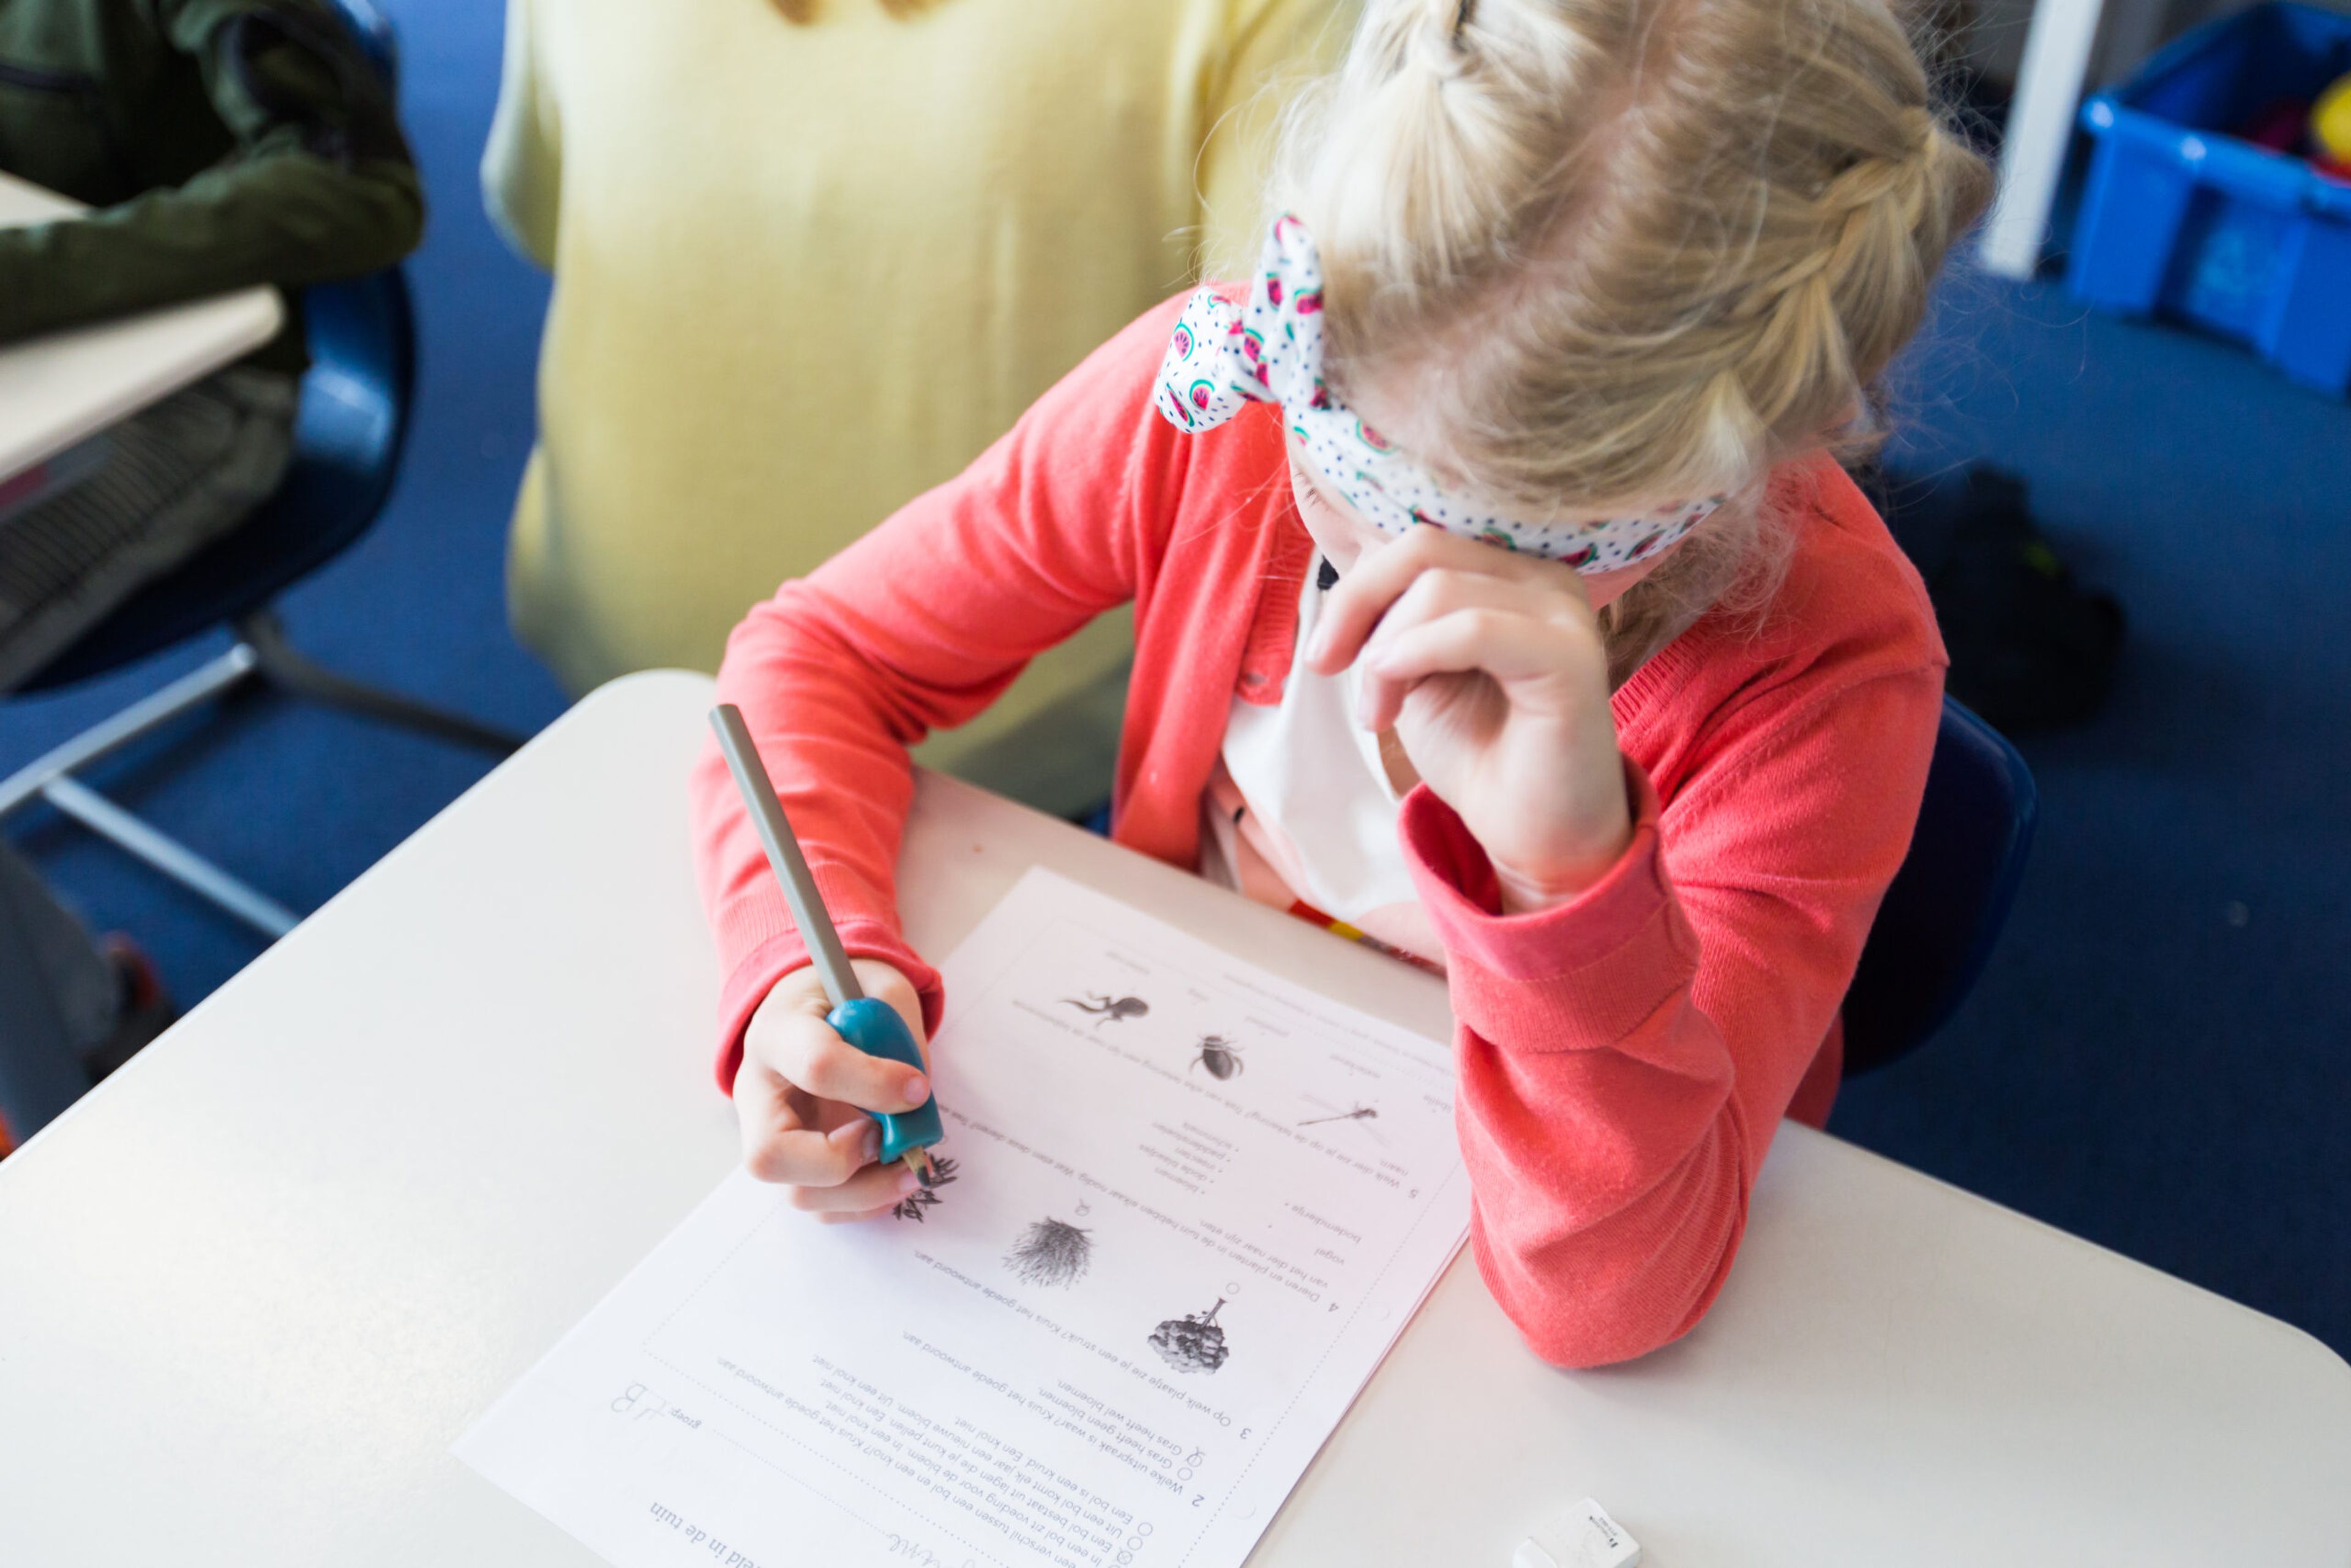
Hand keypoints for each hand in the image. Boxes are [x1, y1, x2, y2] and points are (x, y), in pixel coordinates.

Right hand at [736, 959, 930, 1221]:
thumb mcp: (879, 990)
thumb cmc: (846, 998)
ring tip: (910, 1165)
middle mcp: (757, 1093)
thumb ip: (898, 1035)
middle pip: (771, 1154)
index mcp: (777, 1033)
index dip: (874, 1083)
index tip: (919, 1088)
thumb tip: (914, 1104)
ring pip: (798, 1192)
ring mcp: (769, 1135)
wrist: (815, 1010)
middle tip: (890, 1139)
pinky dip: (865, 1202)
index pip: (816, 1066)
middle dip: (843, 1160)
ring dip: (865, 1191)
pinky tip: (894, 1176)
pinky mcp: (793, 1164)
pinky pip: (821, 1205)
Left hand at [1306, 527, 1632, 909]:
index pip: (1418, 541)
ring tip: (1375, 714)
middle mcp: (1545, 578)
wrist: (1533, 835)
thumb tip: (1346, 567)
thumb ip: (1392, 616)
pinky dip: (1415, 655)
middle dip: (1357, 605)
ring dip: (1384, 653)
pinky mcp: (1570, 658)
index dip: (1358, 587)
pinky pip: (1475, 628)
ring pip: (1439, 588)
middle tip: (1327, 668)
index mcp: (1510, 572)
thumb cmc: (1478, 753)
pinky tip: (1390, 700)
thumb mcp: (1413, 670)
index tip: (1326, 653)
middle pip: (1424, 548)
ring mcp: (1563, 613)